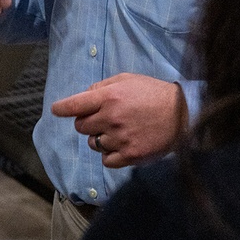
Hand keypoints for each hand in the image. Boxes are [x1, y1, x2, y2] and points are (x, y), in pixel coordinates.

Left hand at [51, 74, 186, 167]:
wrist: (183, 114)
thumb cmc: (154, 94)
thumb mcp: (129, 80)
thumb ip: (104, 86)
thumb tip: (85, 95)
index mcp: (110, 96)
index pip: (75, 104)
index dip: (62, 108)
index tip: (56, 110)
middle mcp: (111, 118)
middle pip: (81, 127)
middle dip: (87, 123)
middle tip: (103, 119)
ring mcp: (120, 138)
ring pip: (93, 144)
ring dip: (100, 139)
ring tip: (118, 132)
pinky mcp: (129, 155)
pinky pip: (106, 160)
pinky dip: (110, 155)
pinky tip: (122, 145)